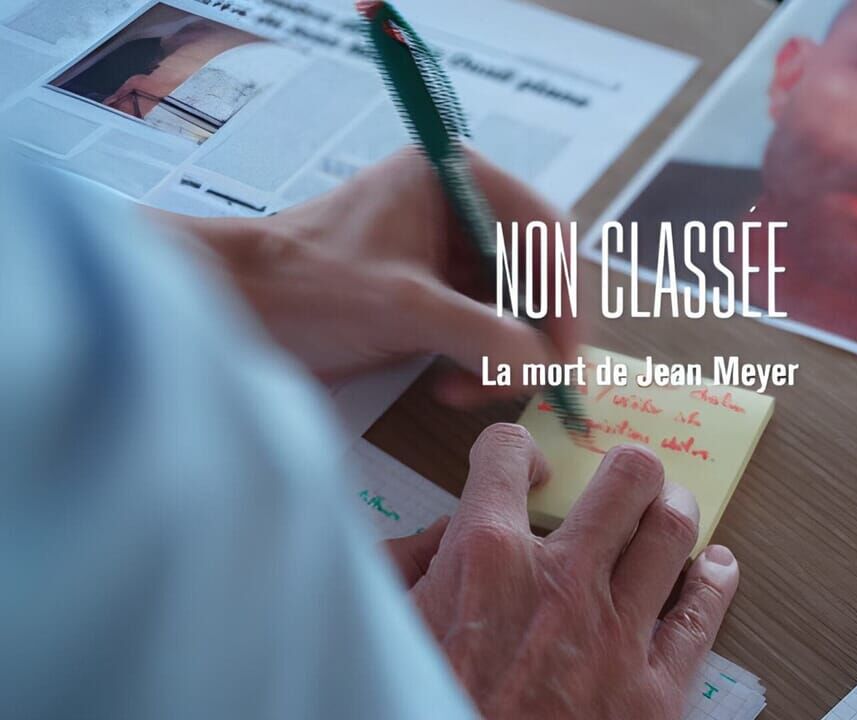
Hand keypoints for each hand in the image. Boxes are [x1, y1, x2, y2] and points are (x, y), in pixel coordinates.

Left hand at [154, 148, 578, 403]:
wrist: (231, 315)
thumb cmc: (302, 287)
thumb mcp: (403, 308)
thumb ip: (485, 334)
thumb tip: (549, 365)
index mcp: (457, 179)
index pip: (543, 230)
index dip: (565, 292)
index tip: (566, 351)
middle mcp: (462, 211)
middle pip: (539, 274)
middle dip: (535, 332)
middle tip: (530, 380)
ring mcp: (450, 258)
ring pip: (519, 311)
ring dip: (507, 358)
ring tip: (467, 389)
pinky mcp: (437, 300)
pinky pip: (489, 335)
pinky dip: (483, 368)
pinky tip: (450, 388)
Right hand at [399, 424, 739, 718]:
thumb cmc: (429, 710)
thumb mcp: (387, 632)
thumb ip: (405, 569)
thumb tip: (437, 537)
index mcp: (486, 560)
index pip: (508, 456)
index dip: (514, 451)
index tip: (521, 465)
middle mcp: (561, 581)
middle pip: (626, 478)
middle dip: (626, 468)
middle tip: (623, 478)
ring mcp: (616, 633)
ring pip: (673, 530)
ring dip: (673, 509)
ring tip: (669, 509)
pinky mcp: (655, 690)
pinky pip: (704, 612)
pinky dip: (717, 578)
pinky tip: (717, 567)